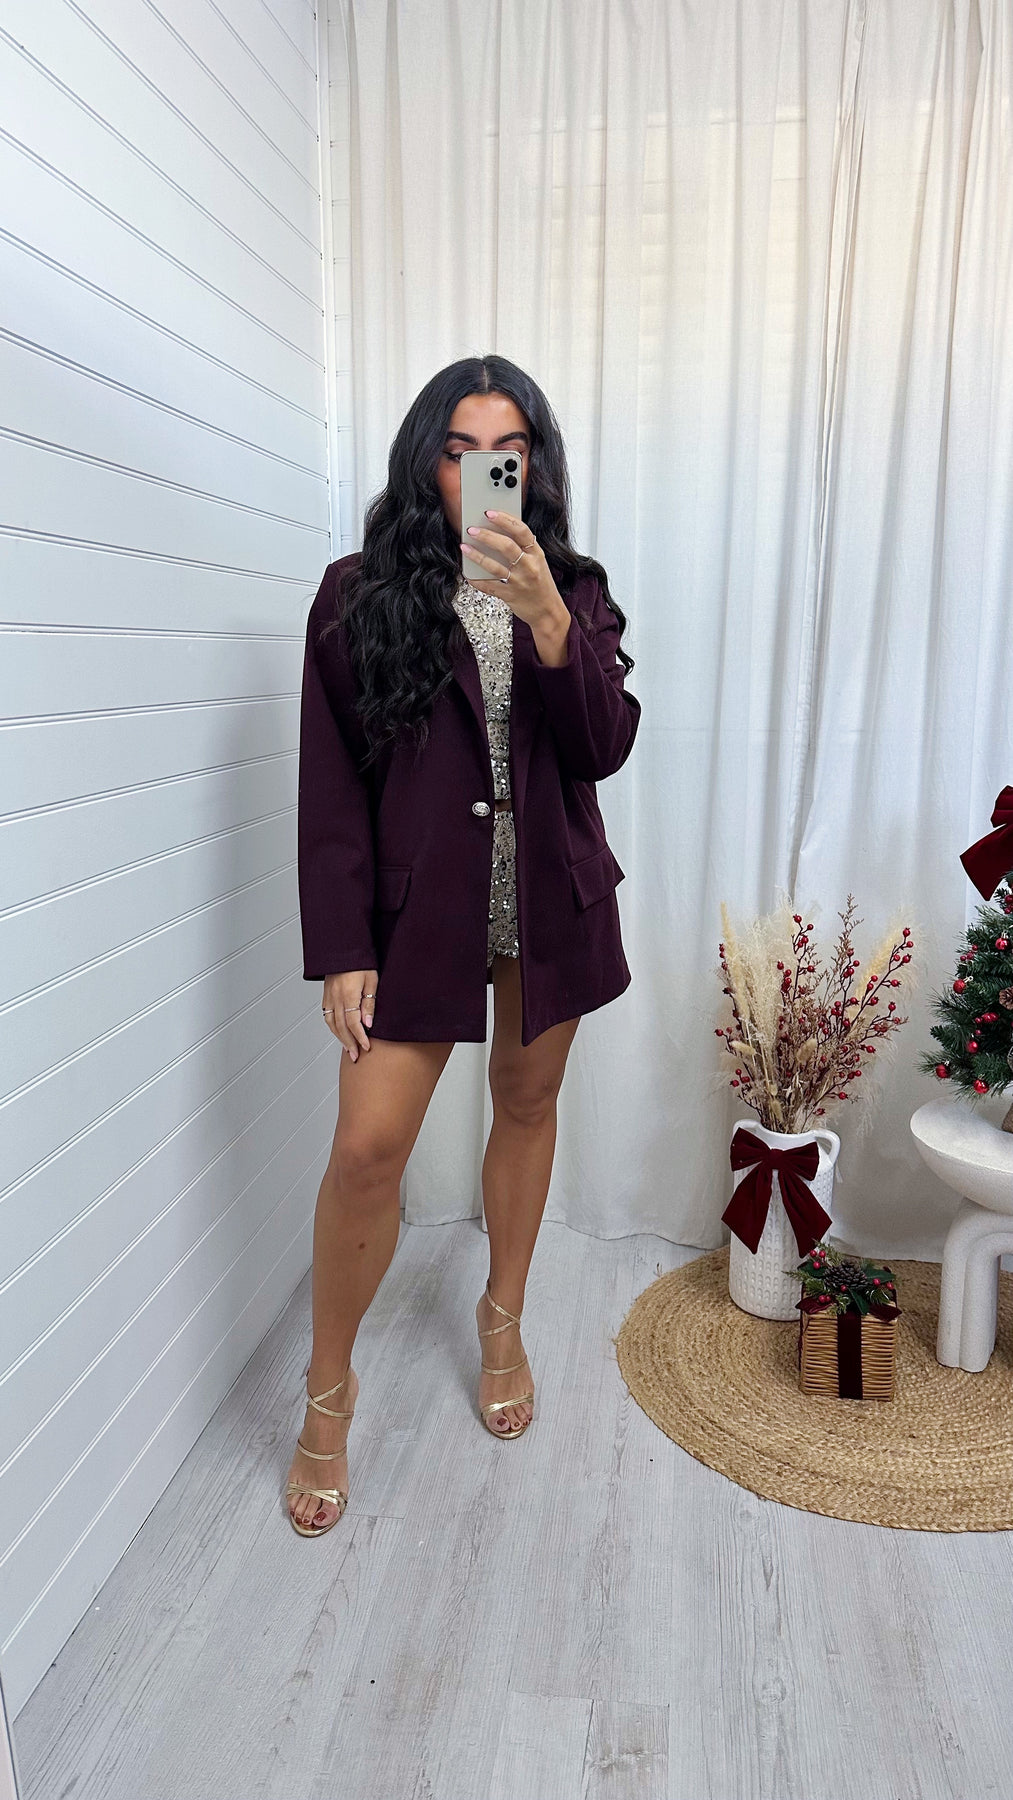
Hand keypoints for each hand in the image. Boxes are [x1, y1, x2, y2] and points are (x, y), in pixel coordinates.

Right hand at [322, 969, 377, 1061]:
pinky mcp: (326, 995)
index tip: (367, 1047)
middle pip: (341, 1027)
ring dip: (340, 1038)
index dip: (360, 1037)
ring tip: (348, 1049)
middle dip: (349, 1044)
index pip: (353, 1023)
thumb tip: (368, 1024)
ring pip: (332, 1024)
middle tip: (356, 1056)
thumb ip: (369, 1003)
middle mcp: (336, 997)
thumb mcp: (372, 981)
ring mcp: (329, 997)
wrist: (344, 949)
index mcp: (348, 994)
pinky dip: (332, 1028)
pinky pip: (327, 1016)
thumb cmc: (361, 962)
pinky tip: (339, 1033)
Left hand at [461, 511, 567, 631]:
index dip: (504, 520)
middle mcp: (529, 566)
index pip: (521, 531)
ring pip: (495, 567)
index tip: (489, 513)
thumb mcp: (538, 562)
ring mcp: (519, 582)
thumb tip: (497, 532)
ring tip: (464, 547)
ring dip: (477, 556)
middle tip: (472, 529)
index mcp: (536, 553)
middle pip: (506, 546)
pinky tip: (467, 573)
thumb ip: (523, 548)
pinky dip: (477, 580)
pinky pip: (489, 586)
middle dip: (487, 536)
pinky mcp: (510, 596)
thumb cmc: (541, 584)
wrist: (548, 611)